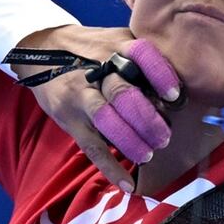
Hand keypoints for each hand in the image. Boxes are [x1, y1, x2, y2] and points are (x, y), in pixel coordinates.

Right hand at [13, 25, 180, 191]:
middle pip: (123, 94)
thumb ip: (145, 59)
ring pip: (106, 120)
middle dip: (147, 119)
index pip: (142, 56)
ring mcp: (81, 95)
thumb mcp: (120, 39)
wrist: (43, 47)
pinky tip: (127, 184)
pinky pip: (91, 146)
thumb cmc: (96, 48)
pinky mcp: (69, 119)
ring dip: (131, 141)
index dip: (160, 75)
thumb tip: (179, 93)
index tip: (175, 96)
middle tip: (165, 137)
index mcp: (117, 46)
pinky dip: (110, 167)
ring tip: (149, 154)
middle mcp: (98, 69)